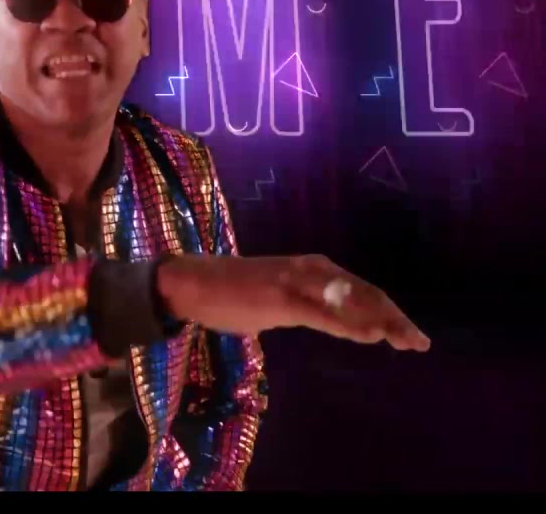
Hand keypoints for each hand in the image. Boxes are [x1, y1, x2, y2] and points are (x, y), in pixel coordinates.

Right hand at [155, 254, 430, 351]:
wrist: (191, 283)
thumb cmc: (230, 292)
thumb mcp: (279, 299)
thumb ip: (308, 307)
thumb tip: (332, 323)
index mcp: (312, 268)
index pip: (361, 290)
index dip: (389, 311)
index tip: (410, 334)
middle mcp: (311, 269)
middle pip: (365, 293)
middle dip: (395, 317)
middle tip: (419, 342)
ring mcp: (296, 282)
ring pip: (350, 301)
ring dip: (382, 321)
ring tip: (406, 341)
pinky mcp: (281, 297)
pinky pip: (323, 313)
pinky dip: (350, 325)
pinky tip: (370, 337)